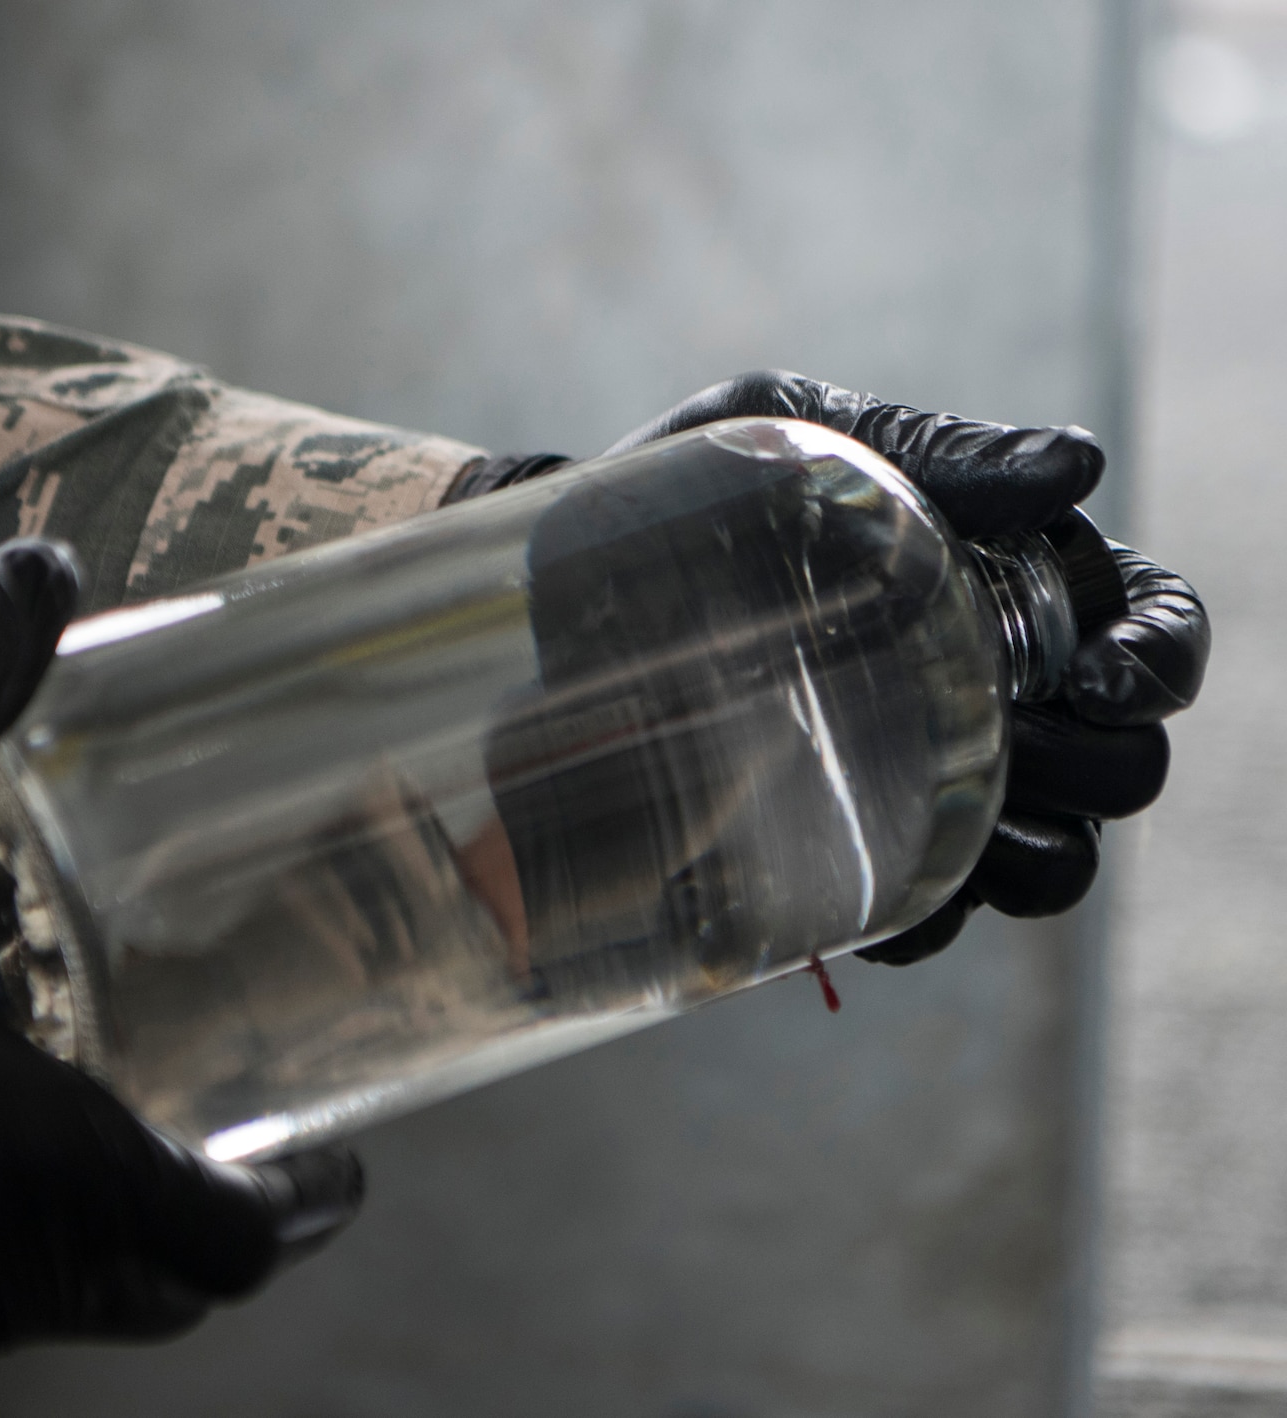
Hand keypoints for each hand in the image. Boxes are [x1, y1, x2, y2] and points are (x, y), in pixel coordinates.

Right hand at [0, 542, 361, 1415]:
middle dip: (202, 1209)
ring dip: (80, 1219)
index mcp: (20, 1176)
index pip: (230, 1241)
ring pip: (38, 1303)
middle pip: (148, 1287)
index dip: (300, 1201)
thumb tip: (37, 571)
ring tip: (80, 1097)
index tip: (332, 1157)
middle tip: (218, 1113)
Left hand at [452, 370, 1209, 964]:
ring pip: (1050, 855)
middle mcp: (994, 684)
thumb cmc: (703, 476)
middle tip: (1018, 747)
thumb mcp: (806, 425)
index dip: (1159, 661)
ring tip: (968, 834)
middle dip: (1100, 770)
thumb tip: (1075, 472)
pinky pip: (924, 910)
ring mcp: (929, 770)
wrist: (567, 564)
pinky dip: (925, 920)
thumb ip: (936, 450)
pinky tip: (885, 911)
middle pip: (1124, 762)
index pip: (1150, 626)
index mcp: (1015, 577)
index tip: (1103, 683)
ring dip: (1037, 861)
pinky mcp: (849, 836)